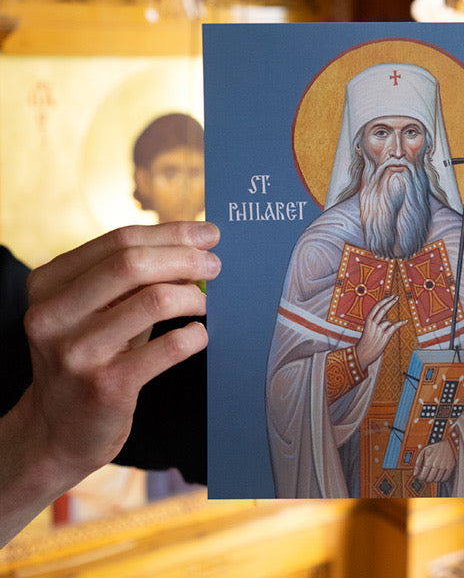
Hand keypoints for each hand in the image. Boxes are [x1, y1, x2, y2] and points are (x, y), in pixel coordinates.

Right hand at [0, 221, 219, 545]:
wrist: (59, 430)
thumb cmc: (90, 353)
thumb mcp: (95, 308)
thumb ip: (132, 275)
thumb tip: (197, 244)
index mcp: (47, 283)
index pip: (119, 240)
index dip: (171, 232)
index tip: (208, 233)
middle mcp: (52, 314)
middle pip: (132, 263)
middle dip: (185, 257)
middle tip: (215, 264)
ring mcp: (75, 353)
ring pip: (153, 301)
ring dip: (192, 296)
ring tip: (207, 302)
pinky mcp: (104, 387)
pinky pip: (167, 349)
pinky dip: (192, 336)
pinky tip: (199, 335)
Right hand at [355, 295, 403, 370]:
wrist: (362, 355)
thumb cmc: (366, 342)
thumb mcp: (368, 329)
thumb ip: (376, 322)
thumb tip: (386, 314)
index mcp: (367, 321)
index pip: (376, 307)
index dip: (384, 301)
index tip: (390, 297)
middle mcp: (373, 324)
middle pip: (383, 309)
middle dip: (390, 302)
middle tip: (396, 297)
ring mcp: (379, 330)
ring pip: (388, 321)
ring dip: (389, 324)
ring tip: (384, 333)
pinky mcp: (384, 337)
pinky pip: (394, 327)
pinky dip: (400, 323)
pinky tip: (405, 321)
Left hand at [413, 440, 455, 483]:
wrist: (449, 443)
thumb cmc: (436, 447)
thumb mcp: (424, 451)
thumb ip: (418, 462)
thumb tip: (415, 472)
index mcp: (428, 461)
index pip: (422, 476)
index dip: (420, 477)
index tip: (419, 476)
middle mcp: (436, 464)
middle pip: (429, 479)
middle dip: (426, 478)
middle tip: (426, 475)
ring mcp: (443, 466)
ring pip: (436, 480)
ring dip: (433, 479)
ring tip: (432, 474)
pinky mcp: (450, 468)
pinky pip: (444, 478)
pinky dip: (441, 479)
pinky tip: (439, 474)